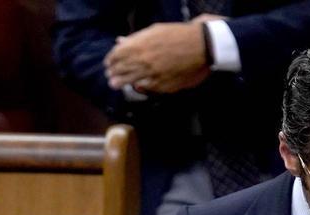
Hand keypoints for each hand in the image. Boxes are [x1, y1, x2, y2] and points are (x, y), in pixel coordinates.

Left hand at [104, 18, 218, 94]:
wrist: (202, 46)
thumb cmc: (179, 35)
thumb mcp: (155, 31)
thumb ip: (136, 38)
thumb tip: (120, 41)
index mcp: (140, 45)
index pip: (117, 56)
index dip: (110, 60)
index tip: (108, 63)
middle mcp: (144, 61)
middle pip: (121, 70)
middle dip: (113, 73)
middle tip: (110, 76)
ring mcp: (153, 75)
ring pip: (130, 81)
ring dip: (121, 83)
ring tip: (115, 84)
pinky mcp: (163, 85)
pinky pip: (146, 88)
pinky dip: (139, 86)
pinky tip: (136, 85)